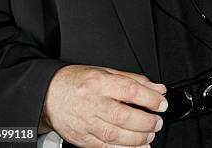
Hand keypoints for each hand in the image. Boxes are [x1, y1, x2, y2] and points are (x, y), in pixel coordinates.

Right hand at [40, 64, 166, 146]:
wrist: (50, 95)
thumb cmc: (78, 81)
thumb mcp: (105, 72)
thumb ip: (133, 80)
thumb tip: (156, 89)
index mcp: (99, 82)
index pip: (129, 90)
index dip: (149, 98)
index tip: (161, 102)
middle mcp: (93, 103)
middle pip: (124, 116)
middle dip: (146, 121)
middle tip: (157, 122)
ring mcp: (87, 123)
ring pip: (116, 135)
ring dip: (138, 138)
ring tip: (150, 134)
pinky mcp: (83, 139)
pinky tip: (138, 147)